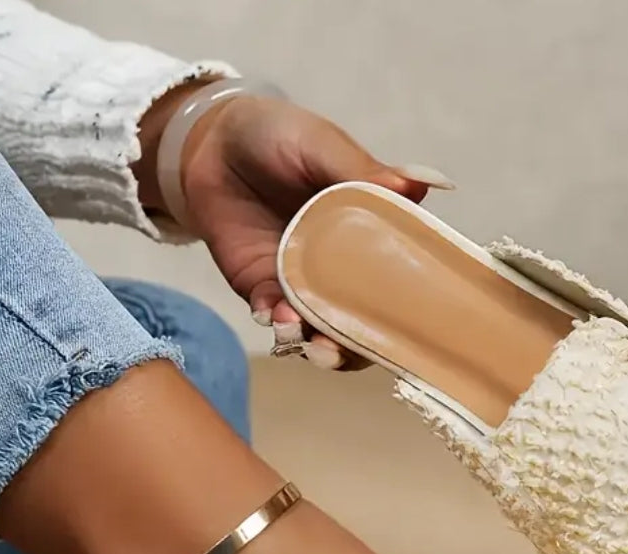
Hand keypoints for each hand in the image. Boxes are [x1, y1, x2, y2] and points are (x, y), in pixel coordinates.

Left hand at [136, 85, 452, 368]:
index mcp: (374, 233)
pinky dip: (279, 325)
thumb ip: (364, 171)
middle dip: (362, 345)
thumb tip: (419, 187)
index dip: (411, 309)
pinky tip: (274, 315)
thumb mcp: (322, 145)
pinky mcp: (265, 290)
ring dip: (320, 343)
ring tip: (307, 335)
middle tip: (346, 346)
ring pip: (324, 331)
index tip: (412, 325)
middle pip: (369, 323)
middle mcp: (346, 268)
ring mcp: (306, 284)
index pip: (405, 281)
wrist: (208, 141)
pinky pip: (278, 320)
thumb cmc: (276, 134)